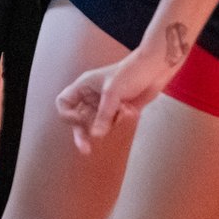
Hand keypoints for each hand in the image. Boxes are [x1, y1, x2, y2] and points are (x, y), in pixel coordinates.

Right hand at [53, 38, 180, 151]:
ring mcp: (105, 104)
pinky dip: (121, 119)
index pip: (63, 103)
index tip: (79, 120)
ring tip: (125, 109)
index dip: (68, 115)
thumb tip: (95, 136)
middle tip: (86, 150)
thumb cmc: (131, 72)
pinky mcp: (118, 110)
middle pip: (78, 119)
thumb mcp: (113, 93)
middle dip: (82, 133)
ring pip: (98, 124)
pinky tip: (131, 109)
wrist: (155, 68)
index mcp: (84, 86)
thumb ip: (103, 116)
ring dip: (111, 121)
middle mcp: (91, 96)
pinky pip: (113, 123)